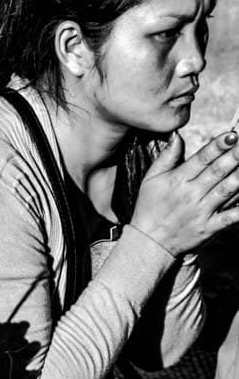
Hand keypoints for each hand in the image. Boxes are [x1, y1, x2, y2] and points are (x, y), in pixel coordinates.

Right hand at [131, 130, 238, 256]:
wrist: (148, 243)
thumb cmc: (149, 209)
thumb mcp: (150, 180)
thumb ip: (166, 157)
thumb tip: (177, 136)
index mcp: (178, 180)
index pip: (202, 158)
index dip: (218, 146)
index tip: (232, 135)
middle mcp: (192, 194)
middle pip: (218, 171)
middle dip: (235, 156)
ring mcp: (202, 212)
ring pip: (226, 190)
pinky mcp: (208, 228)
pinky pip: (229, 218)